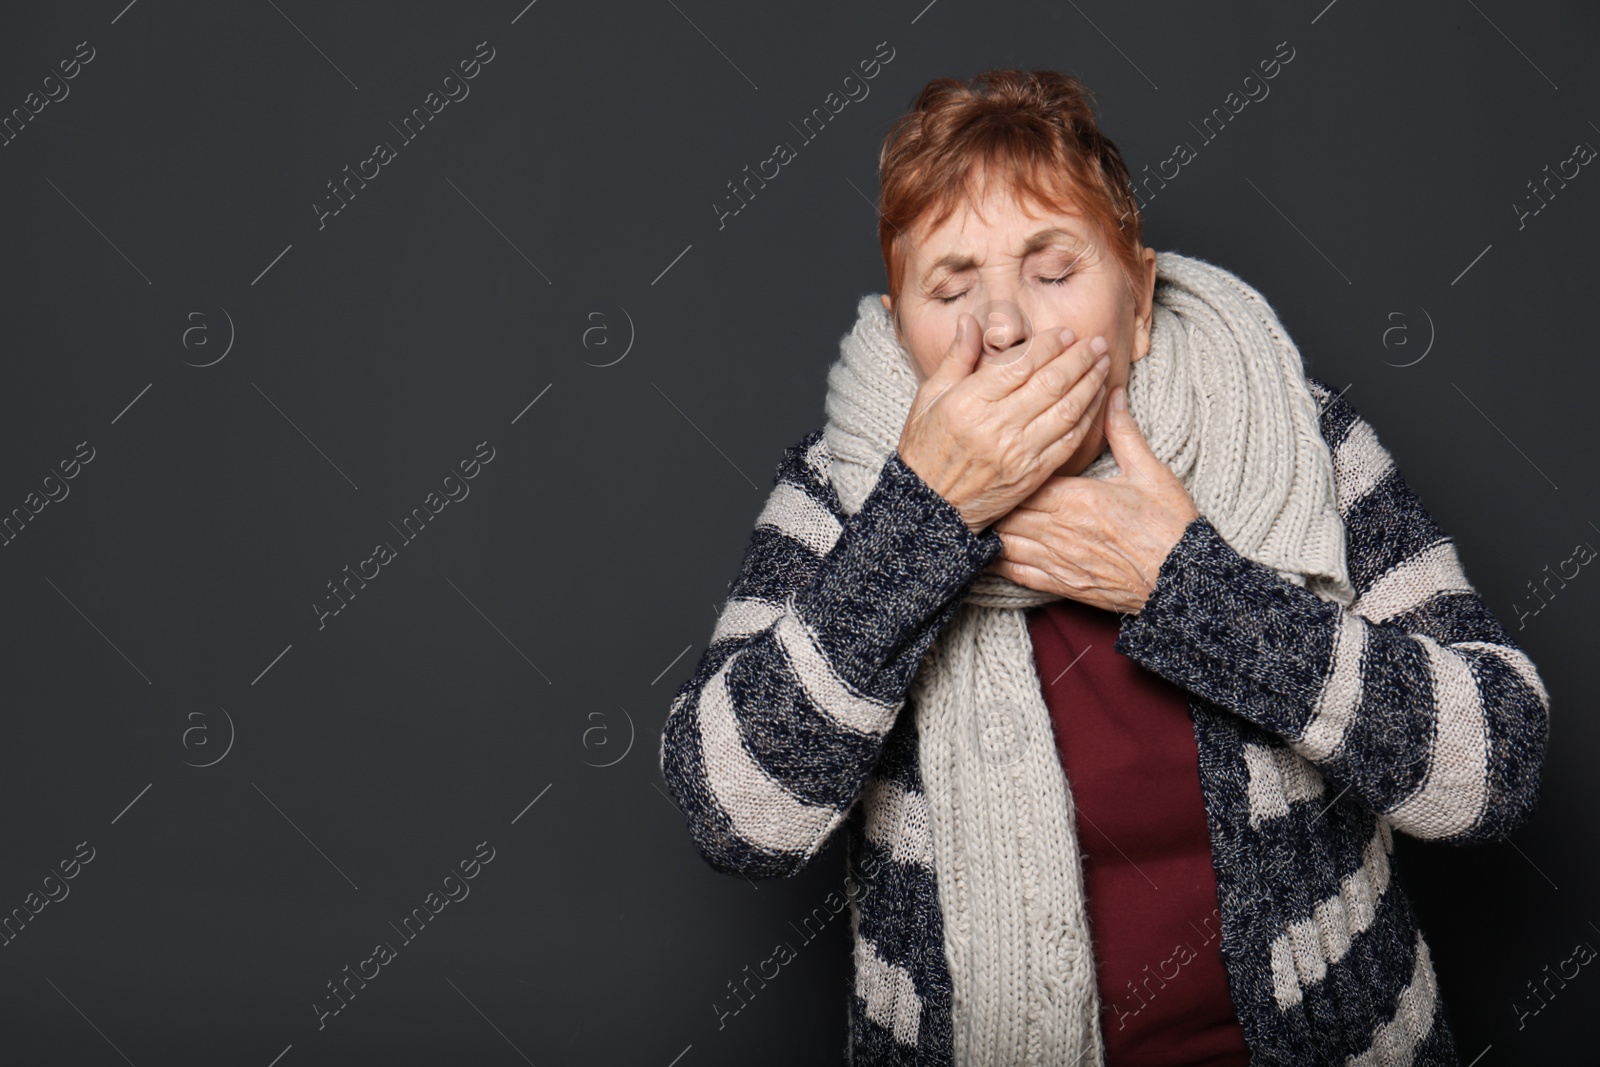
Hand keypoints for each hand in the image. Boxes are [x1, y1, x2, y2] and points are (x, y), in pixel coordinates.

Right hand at [897, 314, 1112, 534]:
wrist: (929, 506)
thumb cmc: (926, 449)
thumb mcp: (929, 398)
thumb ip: (956, 358)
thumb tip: (970, 321)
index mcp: (969, 402)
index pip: (1021, 364)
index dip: (1050, 345)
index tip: (1067, 333)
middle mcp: (996, 426)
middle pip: (1051, 383)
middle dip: (1079, 358)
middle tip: (1097, 342)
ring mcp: (1017, 452)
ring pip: (1067, 410)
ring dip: (1090, 384)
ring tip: (1103, 365)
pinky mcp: (1032, 474)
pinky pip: (1069, 441)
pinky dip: (1088, 418)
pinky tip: (1096, 401)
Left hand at [984, 385, 1200, 613]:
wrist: (1182, 579)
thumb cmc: (1169, 526)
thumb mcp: (1150, 472)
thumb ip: (1123, 433)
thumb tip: (1112, 394)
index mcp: (1076, 499)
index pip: (1025, 479)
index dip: (1010, 469)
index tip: (1004, 457)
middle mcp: (1060, 531)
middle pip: (1007, 510)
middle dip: (996, 498)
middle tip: (986, 484)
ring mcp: (1058, 561)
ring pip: (1005, 542)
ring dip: (994, 528)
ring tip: (983, 513)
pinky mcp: (1061, 585)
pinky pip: (1017, 574)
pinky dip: (1000, 562)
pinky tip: (992, 550)